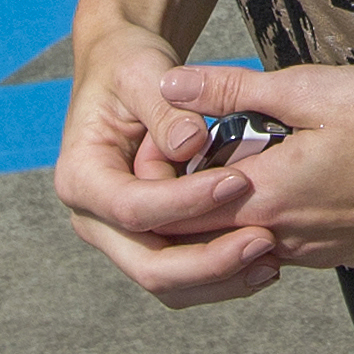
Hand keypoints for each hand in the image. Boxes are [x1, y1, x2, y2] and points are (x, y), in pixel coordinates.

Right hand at [51, 12, 278, 304]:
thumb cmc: (130, 69)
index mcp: (81, 177)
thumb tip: (191, 144)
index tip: (240, 181)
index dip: (186, 202)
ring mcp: (120, 238)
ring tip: (272, 260)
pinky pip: (184, 278)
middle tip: (265, 241)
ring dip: (221, 279)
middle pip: (149, 267)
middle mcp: (94, 219)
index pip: (133, 207)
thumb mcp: (143, 73)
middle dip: (209, 261)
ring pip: (170, 285)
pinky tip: (263, 262)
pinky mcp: (148, 244)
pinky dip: (222, 276)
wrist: (123, 77)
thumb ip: (165, 108)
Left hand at [148, 58, 353, 270]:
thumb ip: (233, 91)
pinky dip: (267, 221)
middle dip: (185, 200)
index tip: (162, 146)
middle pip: (204, 235)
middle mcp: (283, 238)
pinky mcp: (339, 255)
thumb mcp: (308, 89)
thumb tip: (170, 86)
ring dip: (228, 212)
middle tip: (189, 154)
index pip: (177, 210)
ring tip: (234, 164)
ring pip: (244, 243)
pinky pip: (283, 246)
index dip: (158, 180)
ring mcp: (314, 253)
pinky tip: (284, 183)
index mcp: (266, 197)